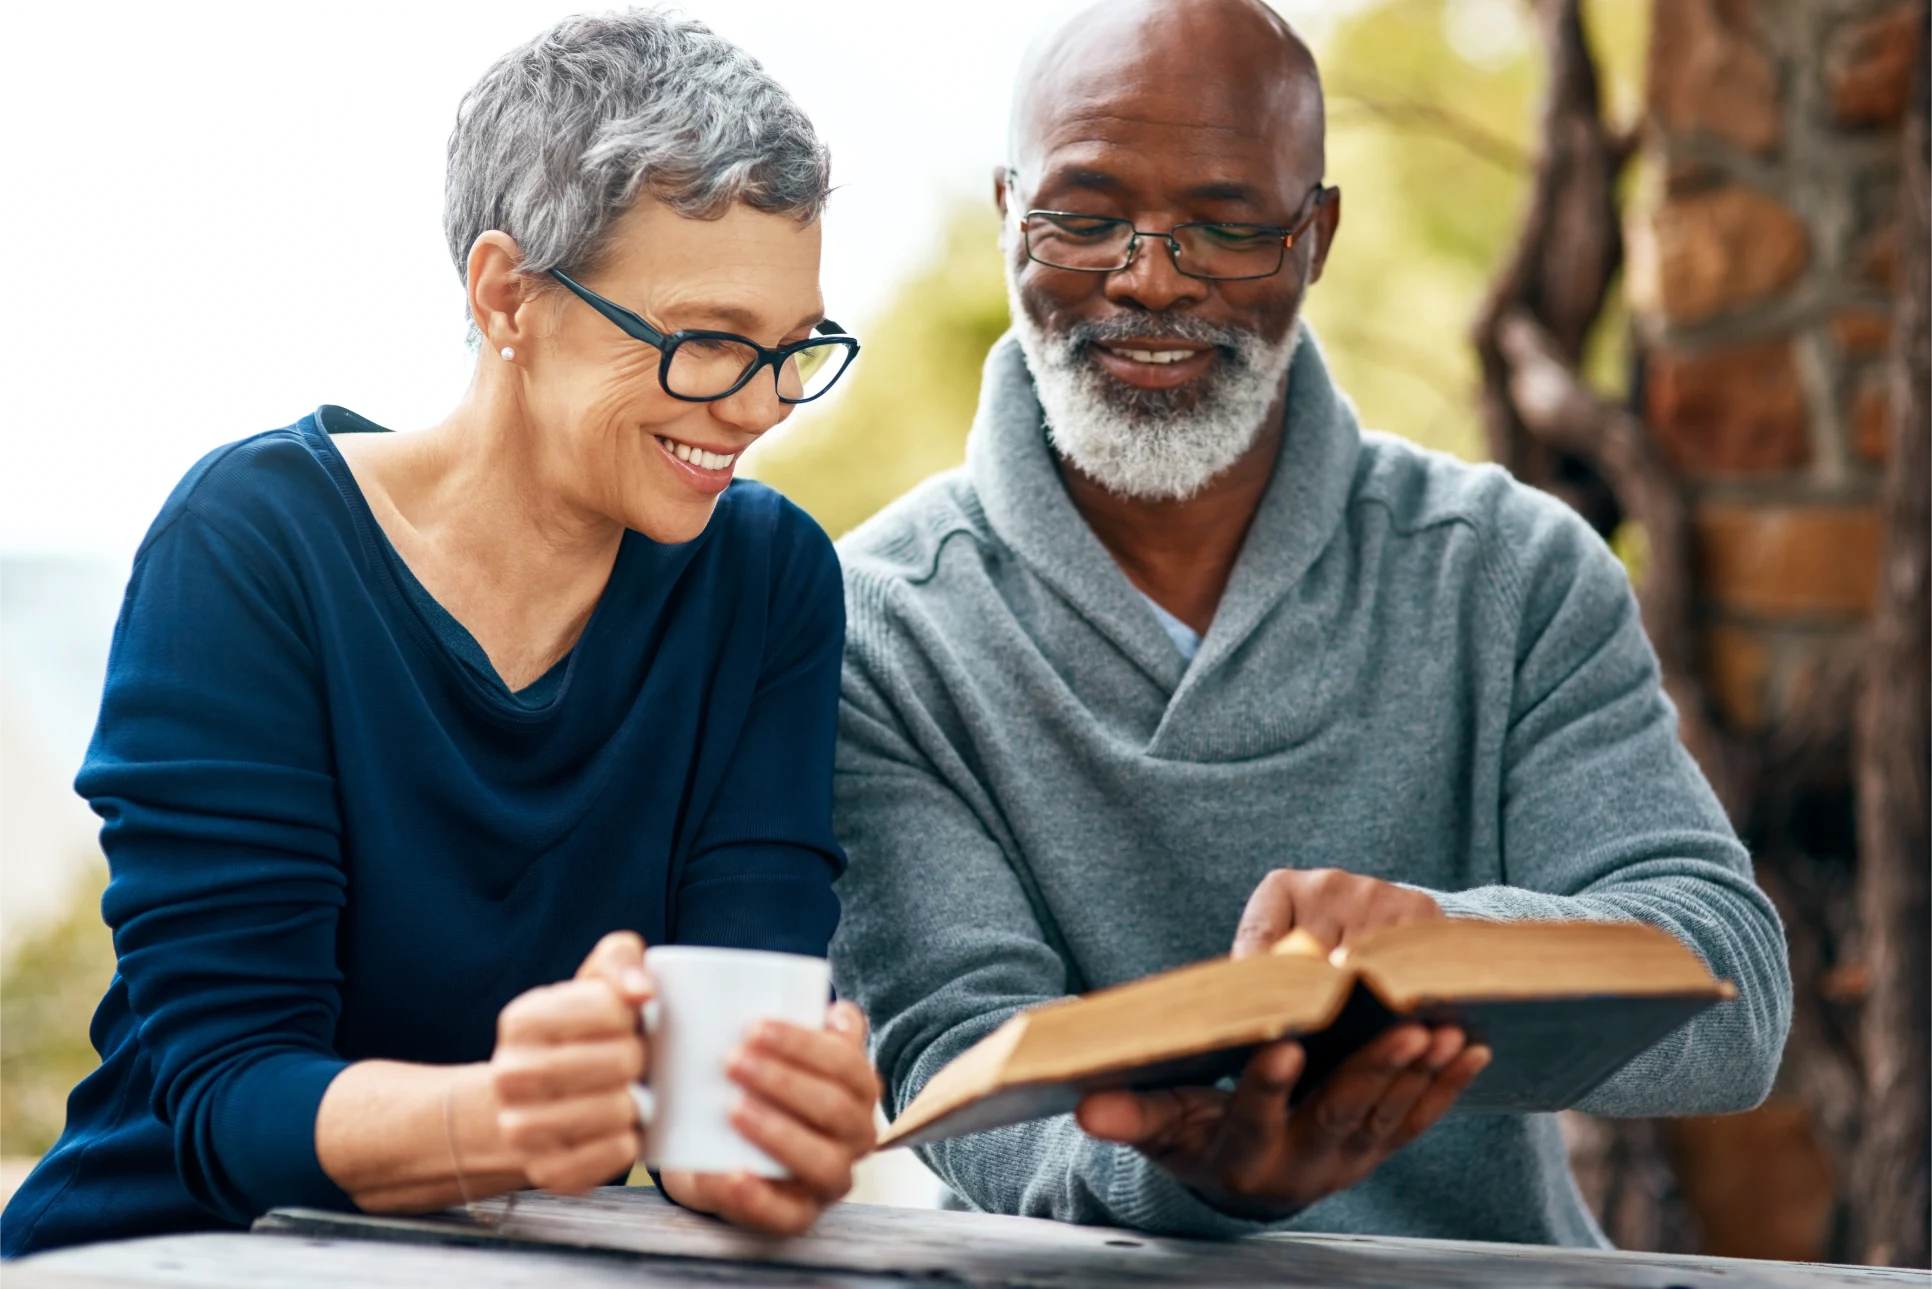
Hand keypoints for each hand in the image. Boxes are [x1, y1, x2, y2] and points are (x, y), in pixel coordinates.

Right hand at [490, 931, 653, 1194]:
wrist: (529, 1103)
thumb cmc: (578, 1033)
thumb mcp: (593, 981)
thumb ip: (620, 960)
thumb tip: (642, 990)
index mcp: (521, 1020)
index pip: (611, 1007)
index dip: (634, 1014)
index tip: (626, 1021)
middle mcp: (511, 1075)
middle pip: (621, 1060)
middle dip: (639, 1058)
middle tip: (632, 1061)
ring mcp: (522, 1128)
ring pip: (620, 1109)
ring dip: (638, 1101)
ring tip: (628, 1092)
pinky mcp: (548, 1171)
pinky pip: (617, 1153)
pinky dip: (631, 1139)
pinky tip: (620, 1126)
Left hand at [658, 1001, 880, 1235]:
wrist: (710, 1149)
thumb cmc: (750, 1087)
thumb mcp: (776, 1052)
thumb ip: (802, 1019)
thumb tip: (838, 1011)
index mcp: (858, 1090)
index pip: (846, 1064)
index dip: (805, 1045)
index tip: (754, 1026)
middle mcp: (856, 1137)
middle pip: (836, 1110)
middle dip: (785, 1082)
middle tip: (732, 1061)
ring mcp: (829, 1181)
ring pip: (824, 1163)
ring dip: (778, 1133)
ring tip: (732, 1109)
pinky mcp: (796, 1218)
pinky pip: (787, 1216)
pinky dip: (757, 1196)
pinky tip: (730, 1174)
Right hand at [1074, 868, 1482, 1219]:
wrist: (1248, 1185)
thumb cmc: (1196, 1141)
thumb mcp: (1161, 1131)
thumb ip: (1131, 1116)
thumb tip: (1084, 1105)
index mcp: (1245, 1156)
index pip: (1257, 1118)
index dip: (1269, 1087)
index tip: (1283, 1046)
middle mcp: (1305, 1164)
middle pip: (1341, 1114)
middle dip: (1375, 1070)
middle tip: (1404, 1030)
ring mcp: (1350, 1159)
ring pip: (1389, 1114)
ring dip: (1420, 1074)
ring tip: (1443, 1030)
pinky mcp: (1380, 1147)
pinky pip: (1419, 1118)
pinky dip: (1447, 1086)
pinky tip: (1470, 1049)